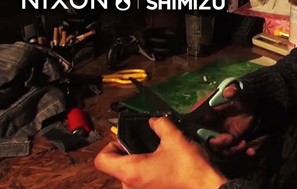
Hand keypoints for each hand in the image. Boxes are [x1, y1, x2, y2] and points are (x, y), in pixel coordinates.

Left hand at [94, 117, 226, 188]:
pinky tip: (165, 167)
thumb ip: (160, 125)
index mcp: (130, 172)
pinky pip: (141, 184)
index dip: (110, 145)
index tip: (127, 139)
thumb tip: (154, 121)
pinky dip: (148, 174)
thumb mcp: (174, 138)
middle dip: (129, 153)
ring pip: (130, 177)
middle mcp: (130, 188)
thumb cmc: (188, 167)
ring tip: (159, 155)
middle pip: (116, 167)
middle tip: (147, 144)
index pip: (101, 160)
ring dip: (140, 164)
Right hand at [192, 84, 256, 156]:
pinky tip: (245, 145)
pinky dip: (236, 151)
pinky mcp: (227, 141)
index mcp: (205, 109)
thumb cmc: (241, 94)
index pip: (195, 120)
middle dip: (216, 143)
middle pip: (203, 139)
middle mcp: (208, 123)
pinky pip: (227, 151)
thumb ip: (233, 90)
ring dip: (228, 149)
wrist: (252, 104)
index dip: (198, 129)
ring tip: (241, 142)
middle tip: (229, 138)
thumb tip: (228, 93)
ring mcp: (217, 133)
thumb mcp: (239, 90)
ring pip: (215, 148)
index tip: (210, 133)